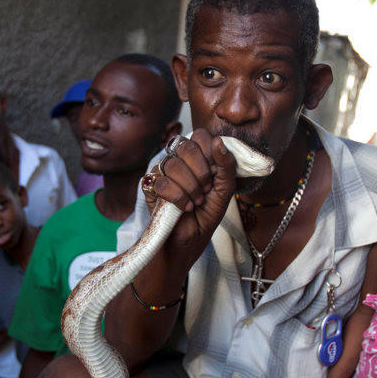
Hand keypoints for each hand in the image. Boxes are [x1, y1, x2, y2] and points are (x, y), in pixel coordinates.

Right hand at [148, 130, 238, 265]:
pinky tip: (183, 208)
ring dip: (190, 188)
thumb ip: (227, 166)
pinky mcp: (150, 187)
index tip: (215, 175)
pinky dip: (177, 198)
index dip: (209, 153)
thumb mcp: (225, 191)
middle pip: (186, 146)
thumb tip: (219, 142)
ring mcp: (163, 172)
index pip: (200, 135)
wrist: (189, 242)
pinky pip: (162, 182)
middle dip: (201, 172)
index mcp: (198, 158)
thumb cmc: (206, 216)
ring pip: (173, 164)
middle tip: (205, 190)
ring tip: (195, 202)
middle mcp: (179, 161)